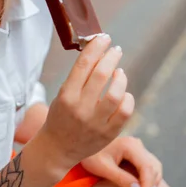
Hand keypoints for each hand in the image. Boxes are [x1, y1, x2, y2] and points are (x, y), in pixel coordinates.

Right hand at [38, 34, 133, 173]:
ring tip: (119, 72)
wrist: (57, 148)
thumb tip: (98, 52)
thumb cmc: (60, 115)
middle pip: (101, 75)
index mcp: (66, 95)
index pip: (83, 64)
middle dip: (111, 57)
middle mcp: (80, 108)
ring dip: (121, 77)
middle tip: (115, 50)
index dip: (96, 47)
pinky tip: (124, 93)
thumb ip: (79, 76)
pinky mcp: (108, 134)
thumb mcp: (62, 94)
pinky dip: (128, 98)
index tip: (104, 38)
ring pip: (116, 94)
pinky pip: (125, 112)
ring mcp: (96, 123)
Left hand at [81, 136, 162, 186]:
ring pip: (153, 170)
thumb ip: (120, 178)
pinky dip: (145, 183)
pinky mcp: (137, 156)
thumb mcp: (102, 168)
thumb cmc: (89, 156)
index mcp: (129, 144)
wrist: (82, 147)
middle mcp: (137, 144)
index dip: (147, 185)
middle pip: (153, 169)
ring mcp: (138, 149)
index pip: (147, 166)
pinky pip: (148, 170)